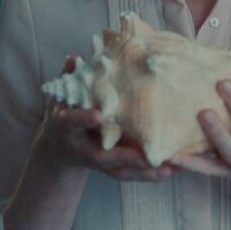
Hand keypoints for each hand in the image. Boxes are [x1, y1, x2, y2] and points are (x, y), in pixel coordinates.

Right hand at [37, 54, 174, 181]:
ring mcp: (97, 161)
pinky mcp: (111, 169)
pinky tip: (171, 171)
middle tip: (145, 156)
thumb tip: (76, 54)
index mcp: (67, 127)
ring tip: (169, 169)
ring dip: (144, 172)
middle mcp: (82, 148)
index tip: (98, 115)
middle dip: (123, 157)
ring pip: (120, 171)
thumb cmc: (64, 113)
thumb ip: (68, 77)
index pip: (73, 122)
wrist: (59, 149)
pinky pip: (131, 174)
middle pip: (102, 156)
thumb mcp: (60, 96)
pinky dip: (149, 175)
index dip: (84, 119)